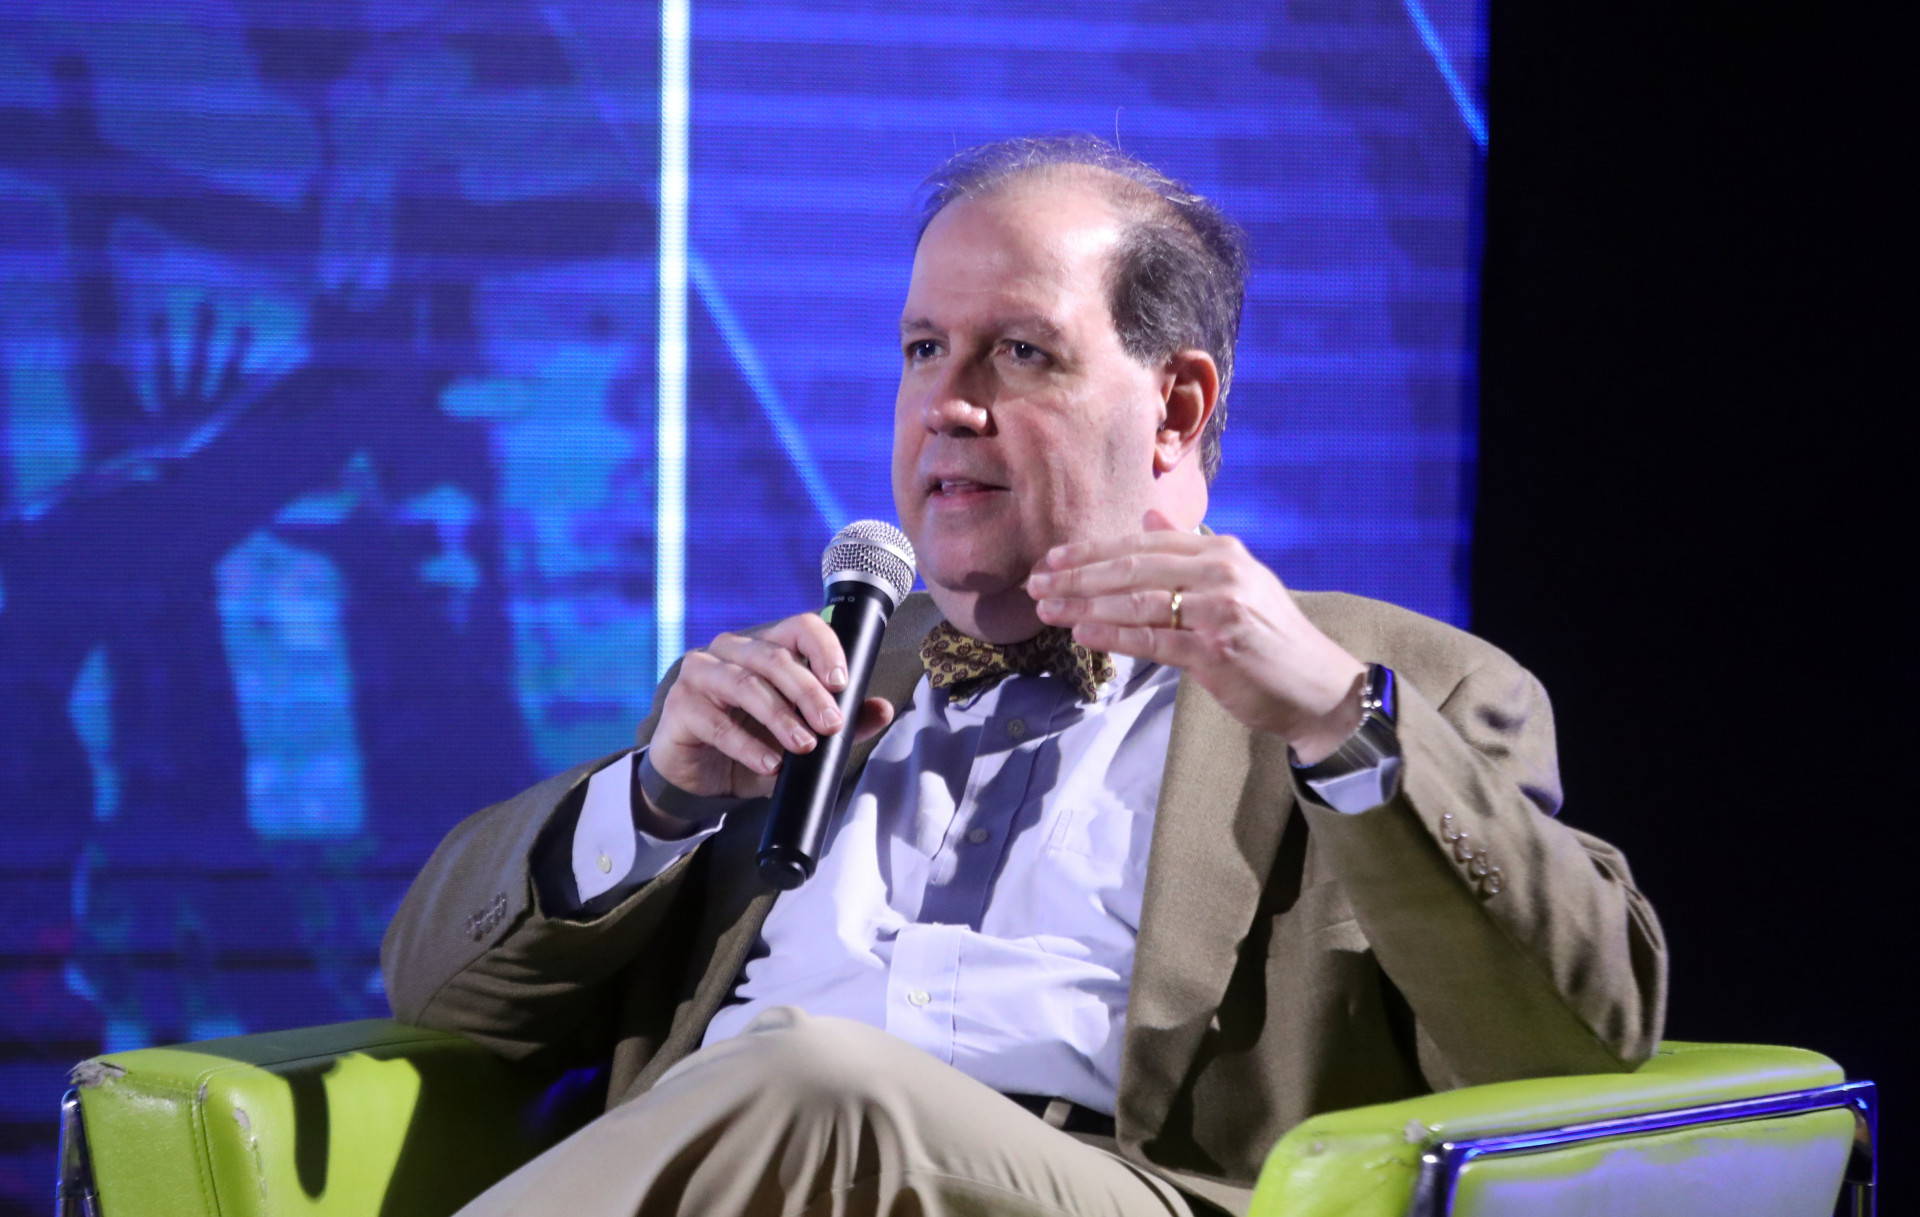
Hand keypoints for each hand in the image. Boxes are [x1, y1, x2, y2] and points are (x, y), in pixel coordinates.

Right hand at [645, 612, 895, 813]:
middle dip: (809, 692)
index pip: (799, 627)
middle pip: (776, 657)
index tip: (842, 681)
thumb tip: (882, 710)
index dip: (823, 648)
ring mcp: (702, 673)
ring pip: (747, 685)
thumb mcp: (802, 734)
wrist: (701, 776)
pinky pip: (717, 722)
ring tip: (805, 746)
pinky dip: (748, 745)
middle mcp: (732, 649)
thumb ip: (843, 722)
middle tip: (832, 724)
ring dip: (781, 717)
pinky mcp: (681, 705)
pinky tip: (770, 763)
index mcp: (766, 645)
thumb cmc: (753, 742)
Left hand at [1027, 510, 1366, 762]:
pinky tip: (1082, 634)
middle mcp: (1222, 573)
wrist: (1317, 686)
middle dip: (1078, 576)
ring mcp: (1220, 611)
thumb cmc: (1270, 637)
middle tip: (1036, 583)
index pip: (1144, 543)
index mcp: (1222, 551)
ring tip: (1047, 608)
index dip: (1093, 550)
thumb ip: (1190, 548)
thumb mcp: (1238, 579)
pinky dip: (1113, 636)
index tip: (1053, 558)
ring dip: (1084, 606)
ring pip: (1136, 603)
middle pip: (1133, 568)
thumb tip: (1149, 512)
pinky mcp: (1216, 651)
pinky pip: (1152, 640)